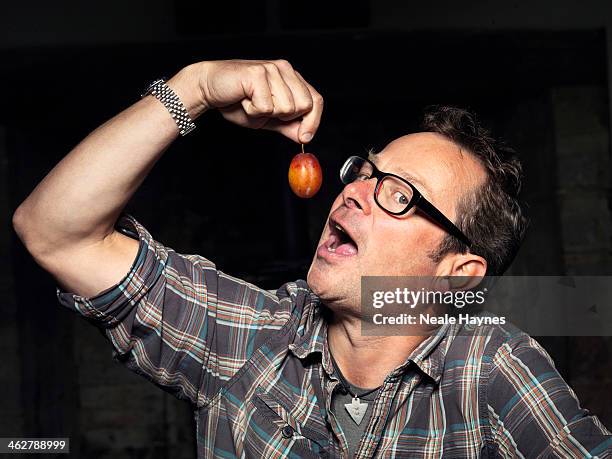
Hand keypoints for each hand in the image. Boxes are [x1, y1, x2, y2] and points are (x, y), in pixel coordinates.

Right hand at [195, 59, 323, 143]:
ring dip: (265, 114)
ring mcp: (272, 69)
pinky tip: (243, 100)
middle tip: (264, 110)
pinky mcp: (258, 73)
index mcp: (291, 78)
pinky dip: (253, 111)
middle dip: (285, 118)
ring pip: (286, 108)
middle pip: (304, 106)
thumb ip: (287, 126)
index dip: (313, 121)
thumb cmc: (238, 102)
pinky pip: (266, 106)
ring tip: (251, 102)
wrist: (209, 89)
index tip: (304, 138)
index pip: (315, 100)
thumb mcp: (268, 119)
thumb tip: (305, 136)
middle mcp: (285, 69)